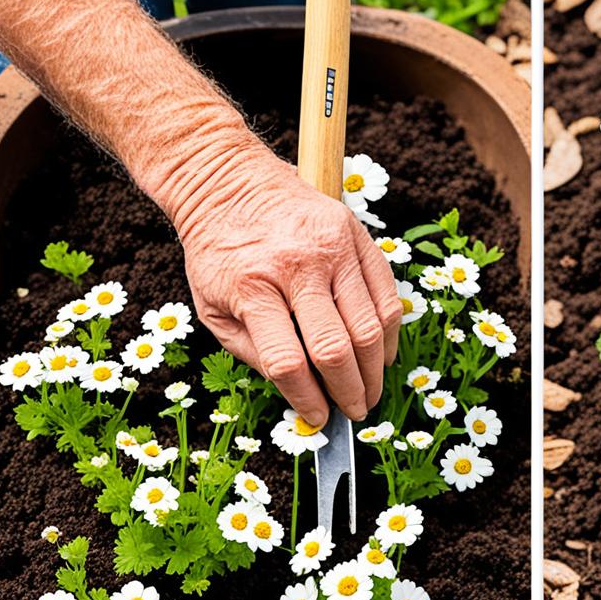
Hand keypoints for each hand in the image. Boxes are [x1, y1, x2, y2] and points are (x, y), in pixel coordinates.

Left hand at [175, 147, 401, 425]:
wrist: (228, 181)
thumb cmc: (217, 251)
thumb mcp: (211, 307)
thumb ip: (253, 351)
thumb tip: (298, 393)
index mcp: (251, 287)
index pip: (288, 360)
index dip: (307, 398)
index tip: (318, 418)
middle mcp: (297, 266)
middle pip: (336, 347)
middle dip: (350, 391)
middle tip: (355, 413)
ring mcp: (333, 248)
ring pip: (370, 326)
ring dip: (375, 369)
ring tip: (370, 390)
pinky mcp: (357, 236)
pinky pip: (386, 296)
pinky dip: (389, 334)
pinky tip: (381, 354)